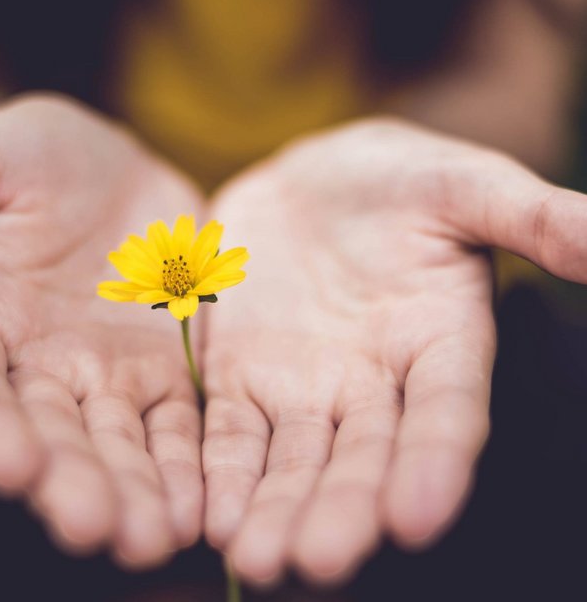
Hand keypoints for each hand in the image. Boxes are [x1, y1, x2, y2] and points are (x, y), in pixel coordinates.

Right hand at [0, 95, 204, 565]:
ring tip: (155, 538)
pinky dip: (186, 462)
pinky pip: (175, 423)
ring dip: (135, 490)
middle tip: (100, 530)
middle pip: (48, 433)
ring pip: (117, 442)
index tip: (14, 467)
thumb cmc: (31, 159)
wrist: (111, 172)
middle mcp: (33, 366)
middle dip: (72, 481)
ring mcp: (102, 374)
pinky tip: (200, 503)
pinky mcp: (162, 371)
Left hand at [201, 118, 586, 584]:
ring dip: (275, 509)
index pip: (445, 414)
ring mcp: (304, 385)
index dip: (435, 464)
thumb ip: (532, 218)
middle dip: (342, 509)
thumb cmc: (401, 179)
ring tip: (256, 560)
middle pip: (363, 457)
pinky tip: (210, 515)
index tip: (415, 518)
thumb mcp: (465, 185)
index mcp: (439, 343)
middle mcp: (374, 382)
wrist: (313, 181)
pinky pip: (231, 431)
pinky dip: (222, 471)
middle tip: (317, 562)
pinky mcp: (243, 374)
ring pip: (293, 460)